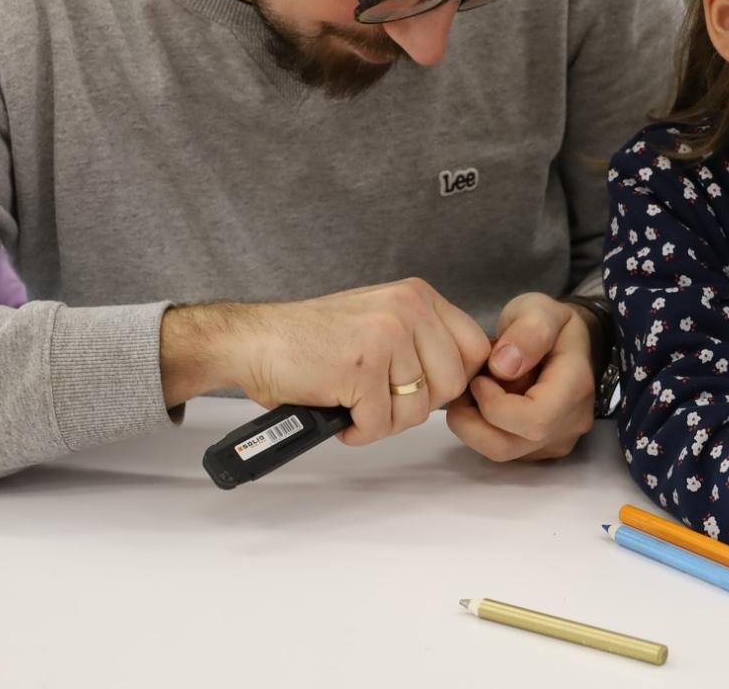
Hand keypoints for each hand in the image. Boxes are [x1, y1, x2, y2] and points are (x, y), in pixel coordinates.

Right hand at [160, 277, 491, 445]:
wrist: (253, 340)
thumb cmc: (313, 340)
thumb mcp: (381, 320)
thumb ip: (422, 341)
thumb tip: (462, 380)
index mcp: (418, 297)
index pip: (475, 349)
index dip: (454, 381)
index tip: (426, 392)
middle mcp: (408, 309)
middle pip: (452, 385)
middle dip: (416, 406)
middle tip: (380, 403)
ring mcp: (386, 337)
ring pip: (417, 411)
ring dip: (385, 422)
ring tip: (355, 406)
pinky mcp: (361, 369)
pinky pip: (380, 424)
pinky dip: (358, 431)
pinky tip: (339, 414)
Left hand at [446, 292, 595, 461]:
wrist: (565, 341)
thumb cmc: (548, 323)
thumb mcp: (539, 309)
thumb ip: (527, 331)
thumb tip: (503, 367)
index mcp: (576, 387)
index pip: (534, 419)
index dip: (495, 405)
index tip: (479, 378)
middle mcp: (571, 423)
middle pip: (509, 445)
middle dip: (473, 418)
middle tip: (467, 385)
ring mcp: (556, 441)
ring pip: (501, 451)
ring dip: (474, 424)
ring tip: (473, 392)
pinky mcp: (539, 450)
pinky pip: (503, 450)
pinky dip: (484, 429)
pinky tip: (486, 401)